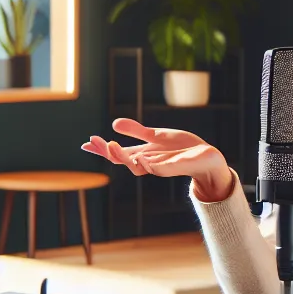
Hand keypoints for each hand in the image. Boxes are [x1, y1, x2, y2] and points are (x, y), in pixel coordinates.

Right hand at [82, 118, 234, 202]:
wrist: (206, 157)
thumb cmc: (181, 148)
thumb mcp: (156, 135)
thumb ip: (136, 131)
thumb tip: (114, 123)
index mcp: (142, 155)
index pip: (117, 154)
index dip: (101, 150)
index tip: (86, 143)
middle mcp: (148, 163)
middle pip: (123, 161)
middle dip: (108, 152)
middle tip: (95, 142)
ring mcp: (160, 167)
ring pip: (138, 167)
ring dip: (125, 158)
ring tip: (112, 147)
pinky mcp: (175, 168)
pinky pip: (159, 169)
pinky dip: (149, 165)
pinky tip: (140, 159)